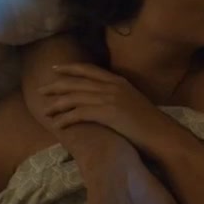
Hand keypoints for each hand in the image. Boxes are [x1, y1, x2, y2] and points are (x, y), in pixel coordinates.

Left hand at [40, 64, 172, 150]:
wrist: (162, 135)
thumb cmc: (149, 124)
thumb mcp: (132, 102)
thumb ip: (117, 97)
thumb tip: (102, 101)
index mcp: (118, 81)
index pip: (89, 70)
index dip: (70, 68)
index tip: (55, 69)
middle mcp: (112, 86)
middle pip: (77, 82)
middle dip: (57, 86)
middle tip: (42, 91)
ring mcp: (110, 98)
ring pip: (75, 97)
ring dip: (58, 105)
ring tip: (45, 112)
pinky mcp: (108, 113)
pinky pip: (80, 113)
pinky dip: (66, 119)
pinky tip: (58, 125)